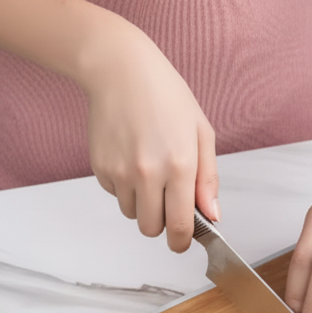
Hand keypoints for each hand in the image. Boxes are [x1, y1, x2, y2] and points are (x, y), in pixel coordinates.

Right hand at [80, 19, 219, 251]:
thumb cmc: (164, 95)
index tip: (182, 243)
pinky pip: (114, 195)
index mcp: (179, 166)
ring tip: (149, 171)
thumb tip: (211, 215)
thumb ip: (208, 179)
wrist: (119, 69)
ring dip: (142, 203)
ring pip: (132, 214)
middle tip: (167, 202)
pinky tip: (130, 157)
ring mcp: (120, 172)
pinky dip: (124, 186)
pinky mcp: (100, 168)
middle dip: (161, 223)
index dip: (182, 242)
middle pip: (151, 229)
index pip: (180, 226)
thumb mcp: (201, 133)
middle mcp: (148, 173)